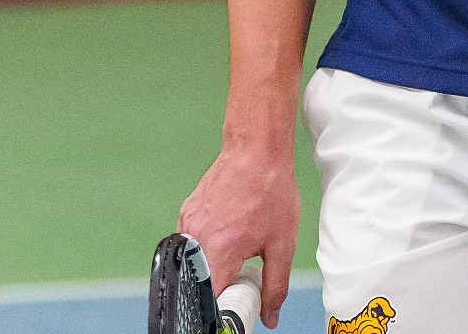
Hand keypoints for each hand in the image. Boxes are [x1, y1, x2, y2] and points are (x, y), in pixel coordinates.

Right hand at [178, 139, 301, 328]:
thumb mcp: (282, 243)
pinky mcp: (185, 214)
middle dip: (220, 286)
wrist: (256, 150)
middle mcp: (195, 239)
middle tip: (242, 272)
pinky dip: (209, 244)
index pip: (210, 299)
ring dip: (214, 263)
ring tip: (238, 243)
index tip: (237, 305)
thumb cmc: (271, 191)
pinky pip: (193, 242)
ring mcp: (187, 225)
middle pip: (200, 282)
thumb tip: (270, 316)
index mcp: (218, 250)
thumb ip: (275, 285)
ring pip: (195, 262)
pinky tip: (229, 229)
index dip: (224, 308)